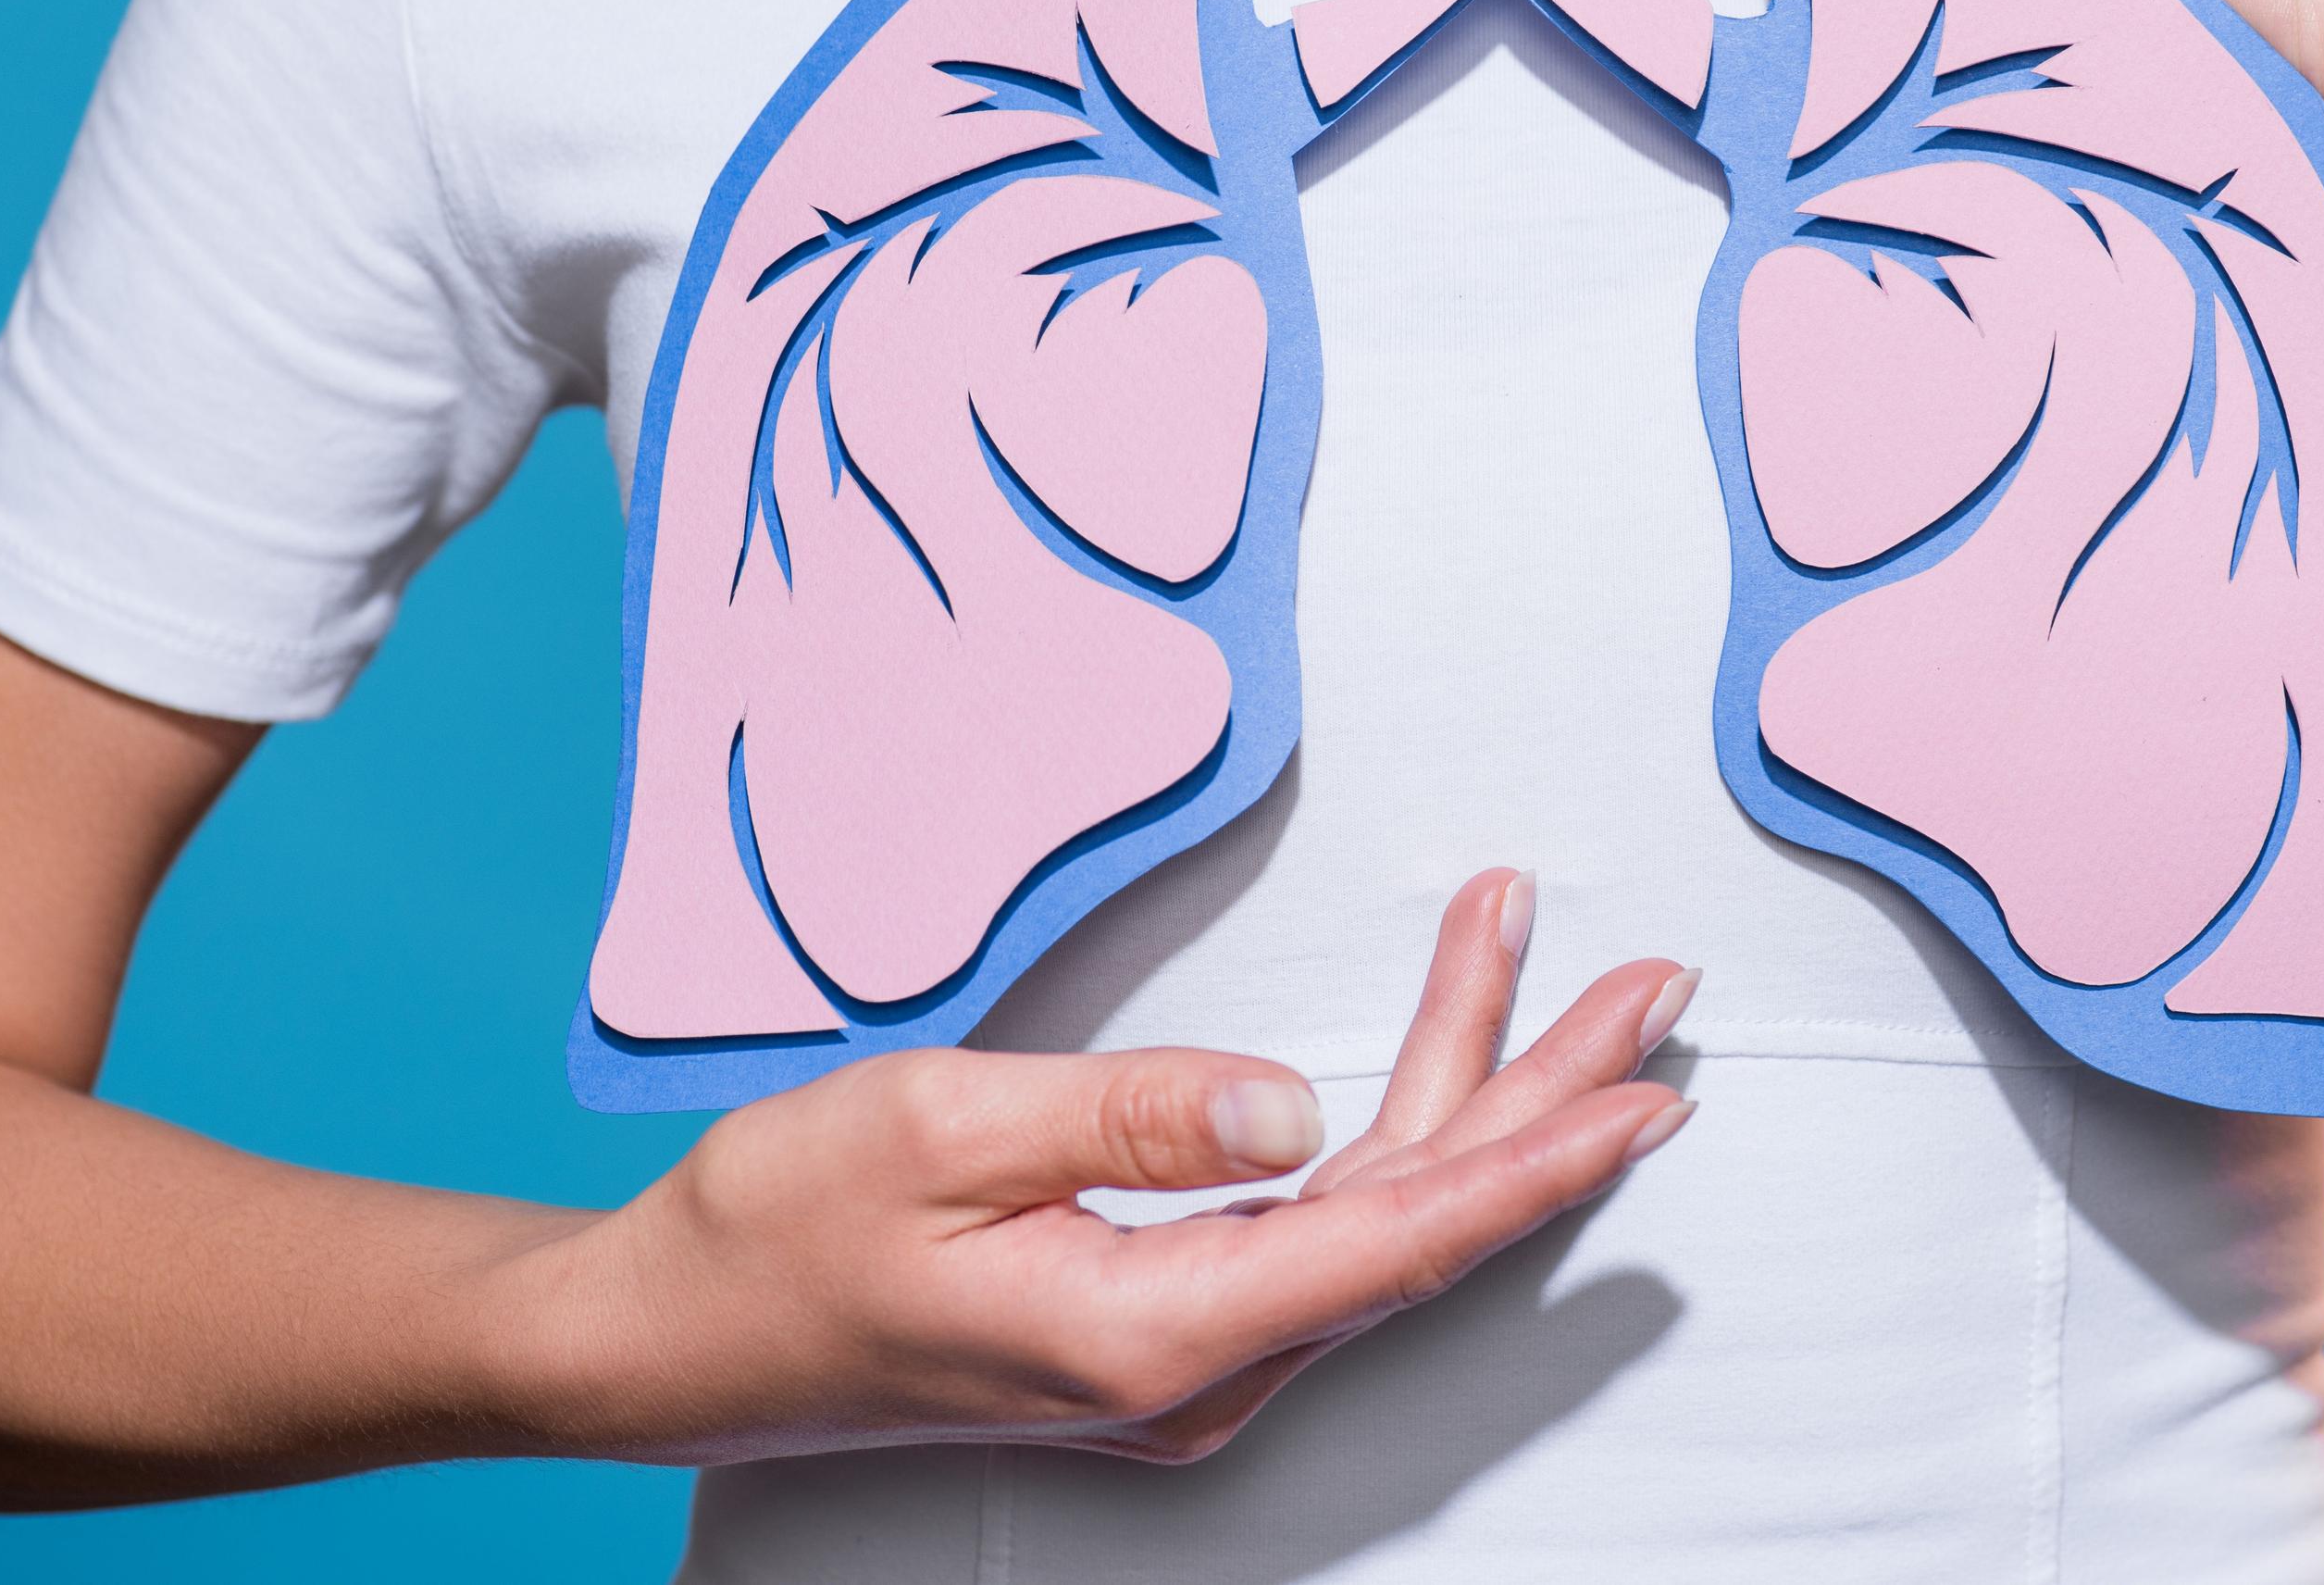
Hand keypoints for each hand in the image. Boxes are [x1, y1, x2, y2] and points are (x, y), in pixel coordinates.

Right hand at [513, 871, 1695, 1466]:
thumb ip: (1130, 1115)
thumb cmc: (782, 1226)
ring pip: (1376, 1211)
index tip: (1643, 1091)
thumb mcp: (939, 1132)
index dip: (1536, 1160)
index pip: (1395, 1238)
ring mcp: (1181, 1355)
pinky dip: (1386, 1119)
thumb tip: (1296, 1104)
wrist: (671, 1335)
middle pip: (1419, 1223)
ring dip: (1463, 1083)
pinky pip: (1317, 1221)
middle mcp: (1196, 1368)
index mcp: (1153, 1333)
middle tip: (1652, 991)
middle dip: (1543, 1095)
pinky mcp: (1158, 1322)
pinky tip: (1423, 1047)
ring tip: (1536, 955)